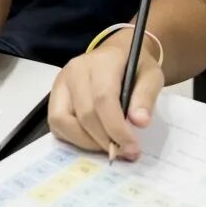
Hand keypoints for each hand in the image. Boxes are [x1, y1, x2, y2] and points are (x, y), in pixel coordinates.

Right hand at [46, 28, 164, 160]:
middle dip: (104, 141)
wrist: (116, 54)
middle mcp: (75, 71)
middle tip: (124, 153)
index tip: (132, 148)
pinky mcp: (54, 96)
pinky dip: (74, 139)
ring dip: (86, 142)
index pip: (103, 99)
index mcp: (101, 62)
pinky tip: (94, 140)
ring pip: (62, 121)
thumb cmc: (134, 65)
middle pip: (84, 114)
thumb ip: (146, 96)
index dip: (116, 128)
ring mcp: (60, 83)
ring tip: (108, 147)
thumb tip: (139, 122)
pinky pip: (56, 125)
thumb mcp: (151, 75)